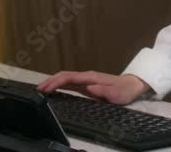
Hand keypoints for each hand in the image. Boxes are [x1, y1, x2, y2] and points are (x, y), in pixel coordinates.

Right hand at [36, 71, 150, 104]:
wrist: (132, 85)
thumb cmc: (124, 91)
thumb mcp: (116, 94)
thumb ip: (103, 91)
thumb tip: (88, 88)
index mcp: (90, 78)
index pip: (69, 78)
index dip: (56, 82)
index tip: (47, 88)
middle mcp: (86, 76)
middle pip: (64, 76)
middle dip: (51, 81)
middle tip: (38, 89)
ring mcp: (86, 79)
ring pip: (66, 78)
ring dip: (53, 82)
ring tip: (42, 88)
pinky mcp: (87, 84)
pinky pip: (70, 83)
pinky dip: (60, 84)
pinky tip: (54, 89)